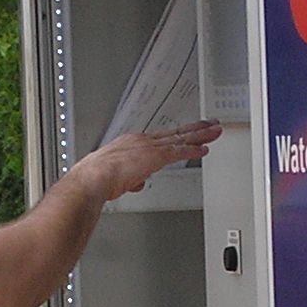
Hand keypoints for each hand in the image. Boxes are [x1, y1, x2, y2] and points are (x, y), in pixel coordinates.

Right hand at [85, 119, 221, 200]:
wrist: (92, 178)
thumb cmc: (96, 179)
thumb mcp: (116, 178)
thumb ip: (130, 179)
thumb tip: (136, 182)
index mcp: (131, 143)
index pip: (160, 138)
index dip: (174, 135)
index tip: (184, 133)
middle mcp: (142, 141)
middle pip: (174, 133)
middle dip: (193, 129)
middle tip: (208, 124)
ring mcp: (149, 147)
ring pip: (181, 138)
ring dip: (200, 135)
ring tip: (214, 132)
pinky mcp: (154, 157)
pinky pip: (179, 151)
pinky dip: (193, 150)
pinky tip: (204, 149)